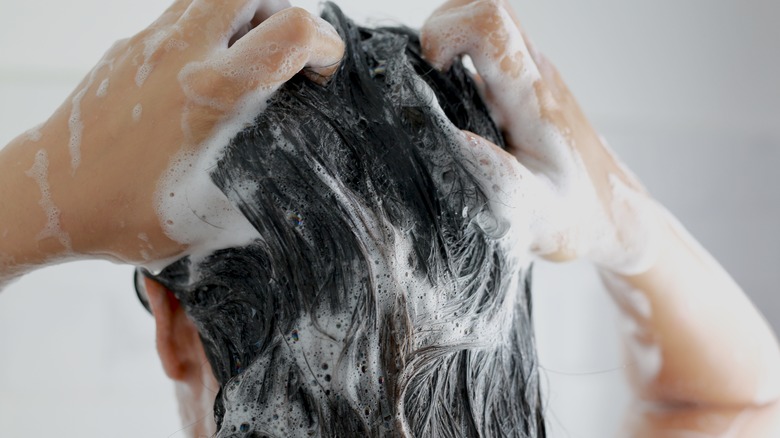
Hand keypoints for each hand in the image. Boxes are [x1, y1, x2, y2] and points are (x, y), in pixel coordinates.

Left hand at [0, 0, 343, 265]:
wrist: (47, 198)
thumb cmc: (124, 214)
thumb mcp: (213, 220)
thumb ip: (264, 195)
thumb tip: (295, 191)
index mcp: (213, 93)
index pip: (293, 30)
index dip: (325, 44)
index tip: (322, 71)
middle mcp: (182, 54)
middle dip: (282, 12)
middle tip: (284, 54)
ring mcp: (149, 45)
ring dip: (242, 19)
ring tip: (245, 65)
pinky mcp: (126, 49)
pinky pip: (179, 21)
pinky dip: (206, 36)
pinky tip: (199, 84)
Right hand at [421, 0, 661, 274]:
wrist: (612, 212)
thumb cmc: (576, 215)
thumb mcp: (537, 216)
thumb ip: (500, 183)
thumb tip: (456, 140)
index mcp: (533, 97)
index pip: (490, 24)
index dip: (445, 33)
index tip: (432, 74)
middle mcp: (533, 75)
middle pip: (484, 8)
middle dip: (441, 31)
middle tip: (427, 80)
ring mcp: (530, 77)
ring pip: (485, 27)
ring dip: (448, 48)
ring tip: (434, 97)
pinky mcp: (522, 88)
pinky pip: (484, 53)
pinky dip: (456, 66)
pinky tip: (451, 111)